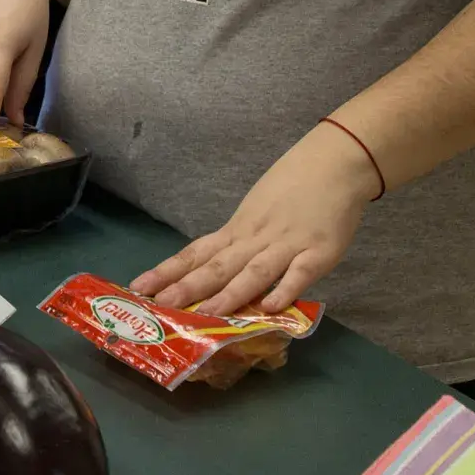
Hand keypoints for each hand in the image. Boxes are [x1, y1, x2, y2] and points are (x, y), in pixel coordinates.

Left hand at [129, 122, 377, 315]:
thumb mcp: (255, 212)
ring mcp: (288, 245)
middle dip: (188, 288)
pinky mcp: (319, 251)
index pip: (196, 253)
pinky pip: (300, 273)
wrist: (336, 160)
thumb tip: (210, 274)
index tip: (138, 287)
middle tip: (161, 307)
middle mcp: (256, 238)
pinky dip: (285, 289)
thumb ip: (238, 244)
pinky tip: (269, 306)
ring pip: (254, 271)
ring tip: (207, 313)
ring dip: (230, 293)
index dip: (168, 272)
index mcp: (238, 230)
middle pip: (218, 266)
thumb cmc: (293, 186)